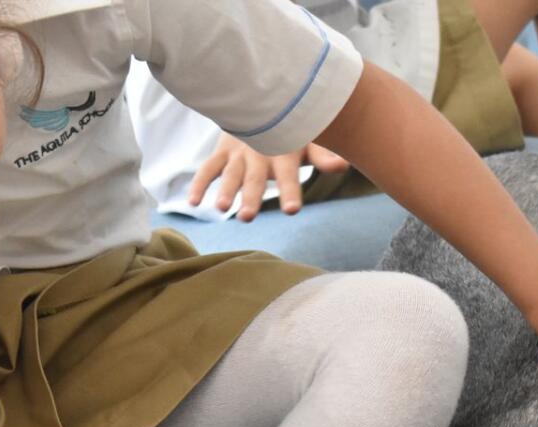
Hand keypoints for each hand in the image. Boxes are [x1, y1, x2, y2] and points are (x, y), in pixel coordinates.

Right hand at [189, 134, 349, 220]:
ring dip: (225, 190)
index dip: (290, 192)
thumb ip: (324, 156)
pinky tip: (193, 202)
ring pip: (231, 174)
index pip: (288, 175)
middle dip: (250, 197)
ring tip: (221, 209)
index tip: (292, 210)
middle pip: (254, 178)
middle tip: (247, 217)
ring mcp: (239, 153)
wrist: (266, 97)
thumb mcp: (311, 139)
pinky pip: (209, 168)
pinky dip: (199, 183)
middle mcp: (259, 153)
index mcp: (284, 152)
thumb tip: (344, 165)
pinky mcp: (223, 152)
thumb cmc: (295, 127)